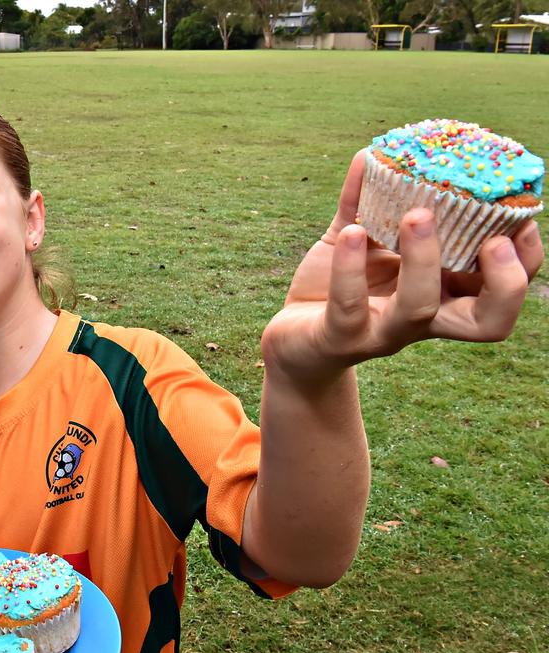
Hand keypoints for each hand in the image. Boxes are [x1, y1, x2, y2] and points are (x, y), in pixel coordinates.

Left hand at [263, 151, 542, 379]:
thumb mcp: (358, 241)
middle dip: (504, 282)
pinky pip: (349, 305)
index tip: (521, 219)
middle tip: (493, 240)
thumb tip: (373, 152)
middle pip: (487, 322)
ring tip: (416, 214)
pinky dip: (350, 266)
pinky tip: (351, 232)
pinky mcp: (339, 339)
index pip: (503, 292)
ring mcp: (381, 333)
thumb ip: (369, 204)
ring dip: (423, 259)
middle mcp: (422, 320)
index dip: (525, 263)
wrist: (289, 336)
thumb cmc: (333, 287)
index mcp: (442, 295)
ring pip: (419, 309)